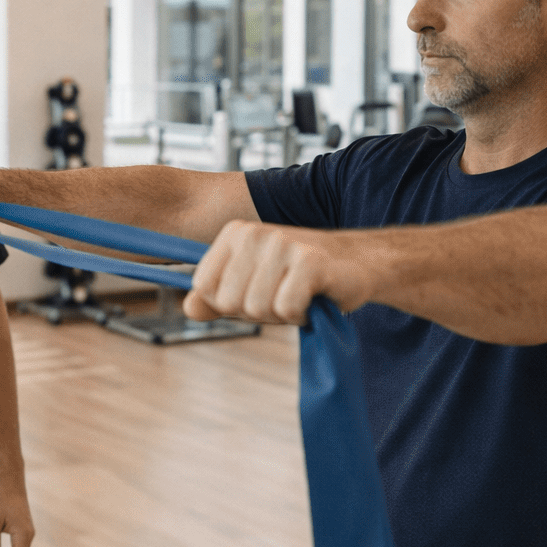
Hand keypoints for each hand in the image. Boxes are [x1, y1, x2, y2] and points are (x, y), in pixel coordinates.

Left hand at [183, 220, 374, 324]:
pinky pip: (286, 308)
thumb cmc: (299, 279)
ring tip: (299, 295)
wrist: (357, 264)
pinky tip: (313, 298)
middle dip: (257, 312)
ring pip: (256, 307)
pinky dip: (301, 315)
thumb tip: (189, 308)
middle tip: (282, 295)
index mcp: (235, 233)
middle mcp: (255, 232)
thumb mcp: (251, 287)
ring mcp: (283, 244)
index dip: (227, 304)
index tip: (254, 293)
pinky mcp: (310, 261)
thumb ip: (215, 299)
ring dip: (281, 314)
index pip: (203, 285)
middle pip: (229, 302)